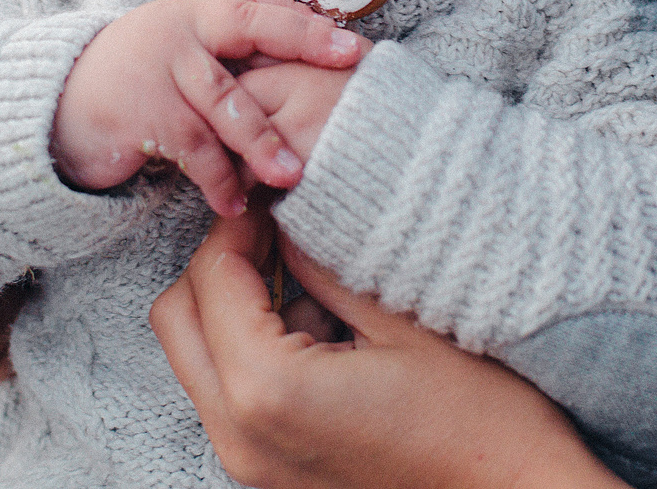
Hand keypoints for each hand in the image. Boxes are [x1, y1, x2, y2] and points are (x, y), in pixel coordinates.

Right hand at [52, 0, 367, 216]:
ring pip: (224, 101)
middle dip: (302, 42)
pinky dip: (217, 179)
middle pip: (250, 28)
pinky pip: (191, 149)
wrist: (57, 99)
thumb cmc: (139, 77)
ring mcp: (160, 68)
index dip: (306, 20)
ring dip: (262, 140)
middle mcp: (183, 29)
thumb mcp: (183, 50)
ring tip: (292, 174)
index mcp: (201, 12)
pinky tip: (235, 203)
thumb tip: (304, 54)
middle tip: (348, 62)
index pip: (262, 5)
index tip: (353, 40)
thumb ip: (231, 51)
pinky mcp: (140, 112)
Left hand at [150, 212, 624, 488]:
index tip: (275, 196)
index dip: (240, 224)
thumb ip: (326, 265)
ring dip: (232, 307)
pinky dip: (251, 348)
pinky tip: (323, 325)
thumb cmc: (479, 417)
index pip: (213, 278)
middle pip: (177, 318)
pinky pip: (229, 391)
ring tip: (309, 277)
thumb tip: (287, 217)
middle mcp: (239, 433)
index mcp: (267, 389)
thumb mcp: (400, 320)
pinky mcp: (267, 469)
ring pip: (197, 355)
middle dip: (218, 263)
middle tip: (275, 230)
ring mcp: (249, 459)